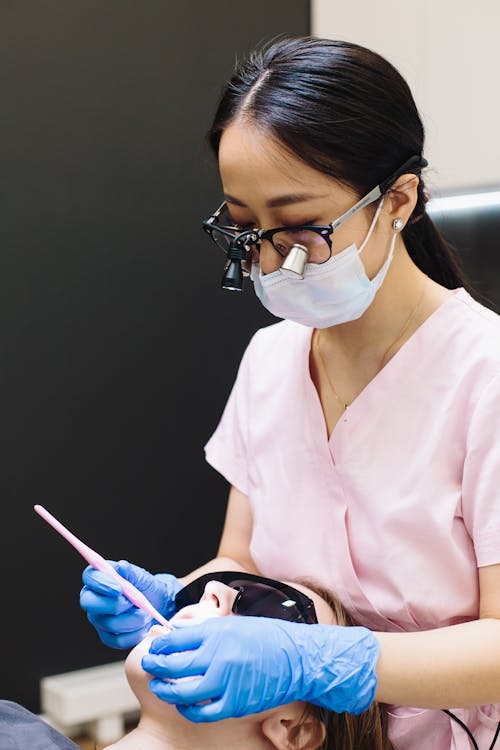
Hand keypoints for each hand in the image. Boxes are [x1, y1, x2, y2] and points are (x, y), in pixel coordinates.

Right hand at [80, 560, 181, 648]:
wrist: (157, 604)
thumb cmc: (145, 587)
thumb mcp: (140, 576)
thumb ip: (129, 571)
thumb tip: (120, 567)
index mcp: (98, 579)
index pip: (89, 577)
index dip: (101, 583)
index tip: (119, 588)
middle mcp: (93, 599)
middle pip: (89, 603)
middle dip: (113, 604)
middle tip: (132, 603)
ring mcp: (99, 620)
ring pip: (108, 623)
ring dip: (132, 619)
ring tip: (144, 613)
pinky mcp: (108, 637)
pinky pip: (118, 640)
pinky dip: (135, 633)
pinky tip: (143, 626)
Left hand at [141, 615, 379, 721]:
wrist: (298, 658)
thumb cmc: (267, 637)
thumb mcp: (234, 623)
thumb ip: (204, 629)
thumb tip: (176, 630)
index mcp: (217, 632)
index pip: (176, 639)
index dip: (160, 644)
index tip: (153, 646)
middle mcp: (219, 656)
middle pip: (175, 664)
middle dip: (156, 665)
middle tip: (149, 665)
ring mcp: (227, 681)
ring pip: (184, 691)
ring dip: (167, 689)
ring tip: (160, 686)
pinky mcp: (236, 703)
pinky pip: (203, 712)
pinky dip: (189, 709)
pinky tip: (184, 704)